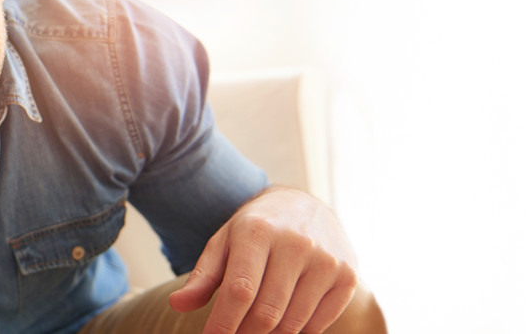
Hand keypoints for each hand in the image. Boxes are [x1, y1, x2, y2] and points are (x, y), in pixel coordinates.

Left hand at [168, 188, 359, 333]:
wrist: (305, 205)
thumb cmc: (257, 229)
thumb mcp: (225, 242)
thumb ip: (202, 276)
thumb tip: (178, 304)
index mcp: (259, 231)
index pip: (240, 291)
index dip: (223, 325)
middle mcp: (297, 242)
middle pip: (266, 313)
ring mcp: (326, 260)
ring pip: (292, 323)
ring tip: (255, 328)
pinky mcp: (347, 275)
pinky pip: (317, 324)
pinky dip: (297, 332)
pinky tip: (283, 321)